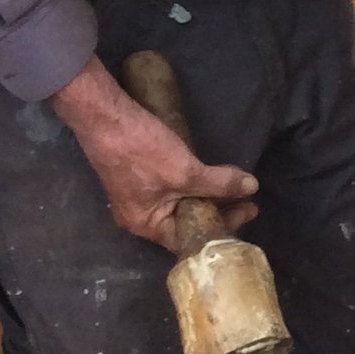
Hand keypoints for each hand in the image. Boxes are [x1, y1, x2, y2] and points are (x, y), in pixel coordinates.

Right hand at [47, 58, 256, 251]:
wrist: (103, 115)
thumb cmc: (140, 150)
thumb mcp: (185, 171)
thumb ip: (219, 183)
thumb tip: (252, 187)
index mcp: (146, 225)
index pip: (192, 238)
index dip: (224, 225)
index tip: (250, 209)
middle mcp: (140, 216)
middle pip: (187, 221)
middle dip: (219, 210)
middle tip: (248, 199)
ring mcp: (139, 196)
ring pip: (182, 203)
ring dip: (209, 195)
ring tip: (237, 188)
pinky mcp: (140, 176)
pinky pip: (173, 189)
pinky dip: (195, 185)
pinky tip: (212, 176)